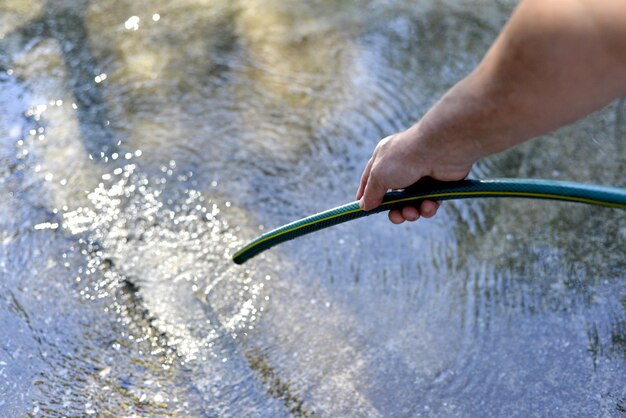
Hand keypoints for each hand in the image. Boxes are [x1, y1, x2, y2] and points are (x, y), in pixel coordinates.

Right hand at [356, 123, 472, 223]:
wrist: (441, 149)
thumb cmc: (405, 158)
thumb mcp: (378, 176)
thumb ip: (370, 193)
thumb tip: (364, 206)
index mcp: (384, 158)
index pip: (370, 178)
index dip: (366, 193)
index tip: (363, 208)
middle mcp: (402, 166)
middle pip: (393, 196)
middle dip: (394, 210)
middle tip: (396, 217)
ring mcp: (421, 175)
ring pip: (411, 202)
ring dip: (410, 212)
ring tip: (412, 213)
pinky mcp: (438, 184)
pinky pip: (429, 202)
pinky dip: (427, 208)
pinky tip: (428, 205)